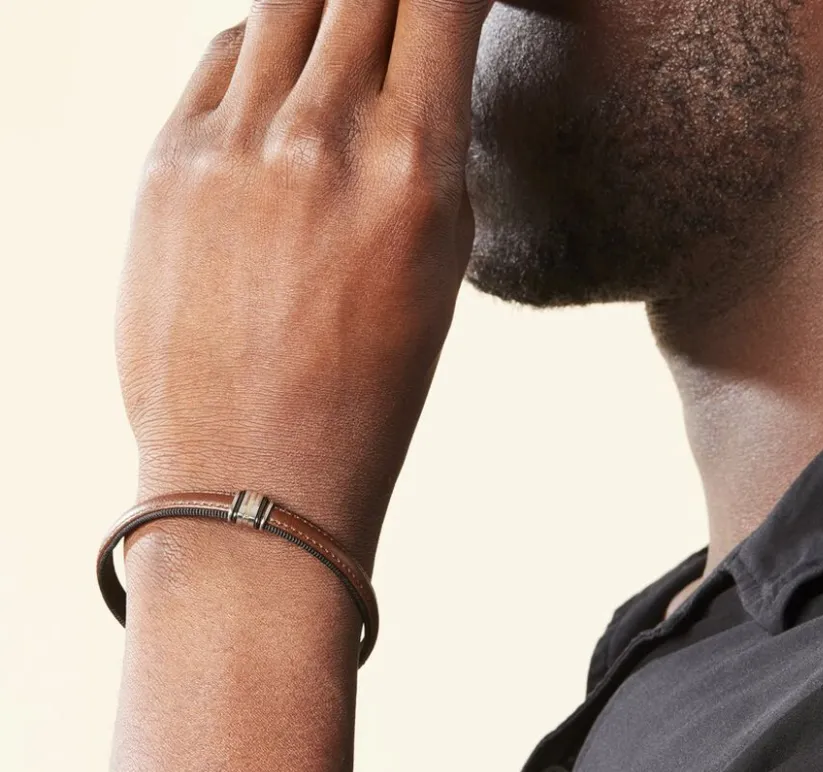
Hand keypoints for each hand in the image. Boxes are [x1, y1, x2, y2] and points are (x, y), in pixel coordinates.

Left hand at [116, 0, 492, 568]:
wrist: (255, 470)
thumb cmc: (368, 391)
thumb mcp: (436, 271)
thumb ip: (428, 153)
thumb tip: (408, 73)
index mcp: (411, 169)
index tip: (452, 4)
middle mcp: (319, 136)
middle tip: (397, 27)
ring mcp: (233, 142)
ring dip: (325, 9)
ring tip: (342, 44)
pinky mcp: (168, 160)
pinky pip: (221, 57)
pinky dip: (260, 51)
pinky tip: (279, 86)